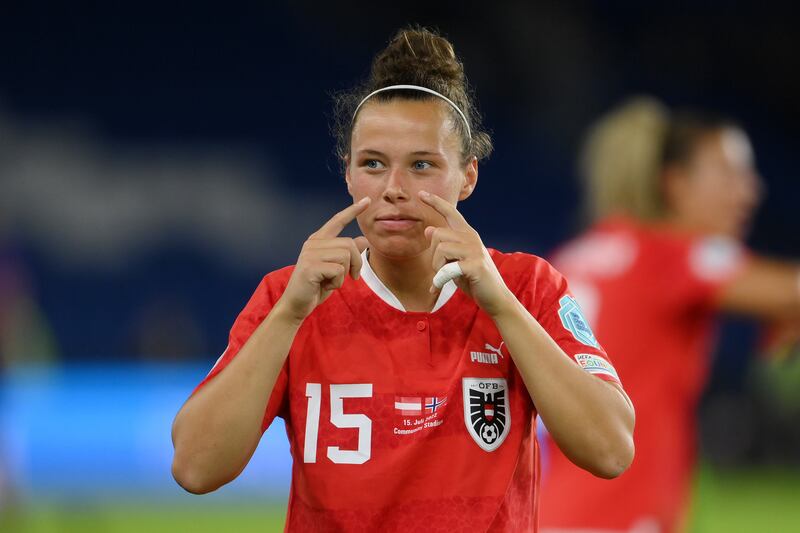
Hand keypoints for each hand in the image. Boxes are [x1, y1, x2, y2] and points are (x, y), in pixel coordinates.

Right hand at [278, 197, 370, 321]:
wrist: (296, 304)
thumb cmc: (316, 286)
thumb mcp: (336, 269)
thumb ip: (347, 254)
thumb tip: (364, 240)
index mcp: (318, 240)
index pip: (337, 221)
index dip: (353, 211)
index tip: (367, 200)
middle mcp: (313, 243)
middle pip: (349, 244)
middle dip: (356, 263)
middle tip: (351, 277)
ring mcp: (310, 254)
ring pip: (346, 256)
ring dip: (346, 274)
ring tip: (333, 281)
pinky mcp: (310, 266)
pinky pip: (338, 270)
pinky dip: (337, 282)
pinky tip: (325, 286)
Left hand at [419, 190, 513, 315]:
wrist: (495, 297)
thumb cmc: (473, 278)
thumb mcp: (455, 260)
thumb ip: (444, 245)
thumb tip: (429, 230)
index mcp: (467, 234)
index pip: (450, 213)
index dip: (435, 202)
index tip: (421, 193)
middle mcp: (471, 237)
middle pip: (438, 234)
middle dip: (433, 256)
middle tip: (440, 271)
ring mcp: (474, 250)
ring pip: (441, 249)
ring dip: (436, 268)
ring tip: (443, 278)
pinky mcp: (475, 265)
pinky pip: (447, 268)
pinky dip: (439, 280)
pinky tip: (436, 288)